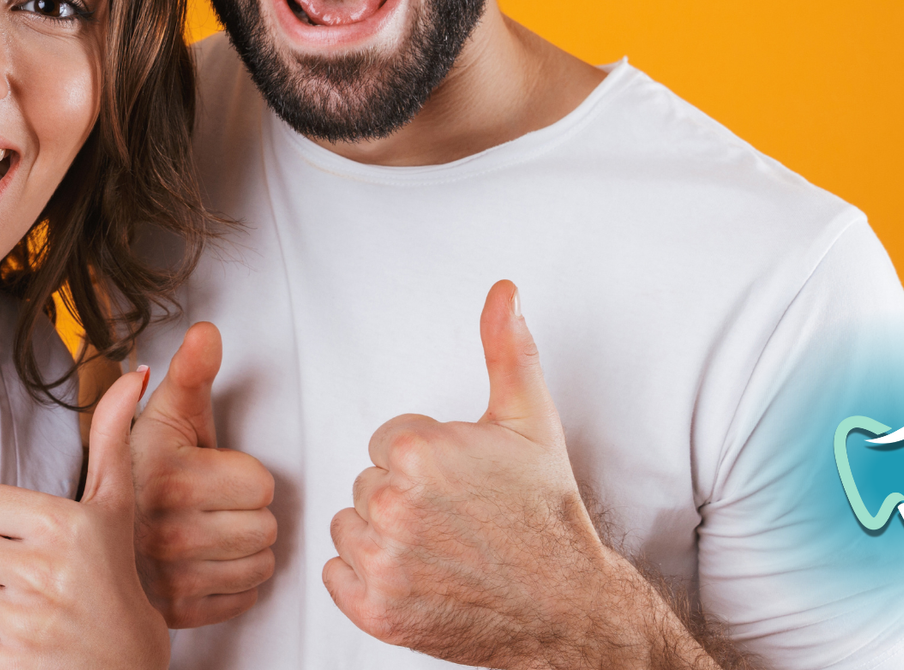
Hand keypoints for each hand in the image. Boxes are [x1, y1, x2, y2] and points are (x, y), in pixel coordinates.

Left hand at [0, 367, 169, 669]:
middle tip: (15, 570)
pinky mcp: (7, 664)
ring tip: (15, 603)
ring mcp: (24, 622)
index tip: (14, 532)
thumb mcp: (117, 513)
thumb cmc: (119, 591)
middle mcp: (44, 571)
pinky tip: (14, 637)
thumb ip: (111, 442)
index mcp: (65, 524)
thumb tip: (131, 376)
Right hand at [129, 322, 277, 626]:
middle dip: (247, 514)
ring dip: (244, 550)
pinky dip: (233, 584)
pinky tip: (206, 563)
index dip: (244, 477)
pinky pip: (245, 598)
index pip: (263, 486)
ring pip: (261, 565)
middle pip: (267, 528)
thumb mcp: (165, 417)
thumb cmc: (143, 472)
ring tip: (210, 532)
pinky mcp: (177, 613)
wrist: (96, 536)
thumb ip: (191, 374)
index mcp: (170, 478)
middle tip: (212, 505)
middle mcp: (168, 532)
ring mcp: (171, 578)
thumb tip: (207, 333)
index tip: (211, 475)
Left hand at [323, 281, 711, 669]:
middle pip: (365, 482)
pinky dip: (366, 580)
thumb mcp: (531, 420)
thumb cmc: (545, 517)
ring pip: (349, 527)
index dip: (424, 460)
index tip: (460, 482)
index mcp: (419, 452)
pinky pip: (336, 575)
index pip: (386, 442)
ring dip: (382, 536)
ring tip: (438, 547)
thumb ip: (507, 350)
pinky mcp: (375, 611)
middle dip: (402, 495)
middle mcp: (393, 506)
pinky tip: (414, 577)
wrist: (567, 605)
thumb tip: (503, 293)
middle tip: (455, 517)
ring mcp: (383, 563)